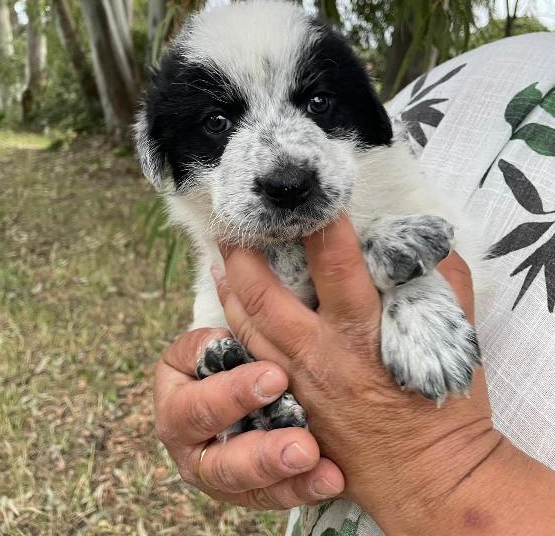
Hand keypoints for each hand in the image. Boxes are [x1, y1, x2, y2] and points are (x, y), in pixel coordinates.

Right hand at [153, 327, 344, 508]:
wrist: (230, 379)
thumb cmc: (222, 354)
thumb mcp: (211, 340)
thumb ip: (219, 334)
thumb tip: (226, 283)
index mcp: (175, 400)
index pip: (195, 406)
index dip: (232, 395)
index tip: (277, 377)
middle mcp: (190, 445)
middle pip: (219, 462)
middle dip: (262, 453)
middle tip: (303, 444)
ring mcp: (218, 474)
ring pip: (248, 487)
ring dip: (286, 479)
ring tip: (318, 463)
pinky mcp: (248, 490)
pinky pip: (275, 497)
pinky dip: (304, 488)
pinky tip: (331, 478)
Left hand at [216, 215, 554, 534]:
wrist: (430, 479)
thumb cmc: (446, 409)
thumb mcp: (453, 338)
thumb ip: (445, 283)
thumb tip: (428, 244)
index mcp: (363, 331)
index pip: (335, 263)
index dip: (320, 224)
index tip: (310, 197)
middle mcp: (320, 354)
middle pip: (266, 294)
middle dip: (246, 253)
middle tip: (235, 222)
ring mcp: (297, 382)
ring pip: (247, 325)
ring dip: (231, 286)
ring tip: (222, 256)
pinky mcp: (288, 404)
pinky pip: (249, 360)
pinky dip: (235, 328)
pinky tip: (229, 307)